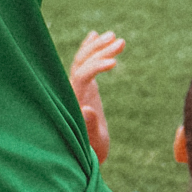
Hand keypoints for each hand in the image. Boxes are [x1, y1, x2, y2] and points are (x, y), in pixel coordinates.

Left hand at [68, 29, 123, 162]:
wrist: (87, 156)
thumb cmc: (92, 151)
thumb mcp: (94, 142)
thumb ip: (89, 126)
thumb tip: (87, 108)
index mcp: (73, 101)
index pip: (81, 75)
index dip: (96, 66)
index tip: (115, 62)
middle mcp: (71, 90)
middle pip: (82, 63)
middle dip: (100, 50)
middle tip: (121, 41)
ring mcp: (75, 87)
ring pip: (82, 60)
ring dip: (98, 46)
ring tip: (116, 36)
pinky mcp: (82, 87)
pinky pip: (83, 63)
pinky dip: (89, 48)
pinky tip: (95, 35)